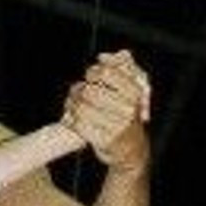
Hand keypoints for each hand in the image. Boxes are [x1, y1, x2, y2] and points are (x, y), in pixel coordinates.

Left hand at [63, 50, 151, 171]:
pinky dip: (70, 119)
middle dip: (79, 89)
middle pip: (91, 90)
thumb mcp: (130, 89)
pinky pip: (78, 125)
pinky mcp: (105, 141)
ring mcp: (117, 127)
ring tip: (71, 103)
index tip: (92, 76)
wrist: (131, 148)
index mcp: (135, 93)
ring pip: (82, 107)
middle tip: (78, 90)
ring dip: (71, 103)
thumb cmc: (126, 114)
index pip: (107, 72)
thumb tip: (104, 57)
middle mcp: (128, 110)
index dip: (94, 72)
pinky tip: (71, 117)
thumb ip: (120, 67)